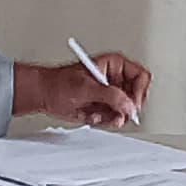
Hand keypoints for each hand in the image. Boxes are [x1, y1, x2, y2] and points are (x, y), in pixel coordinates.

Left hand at [13, 53, 151, 125]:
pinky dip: (105, 120)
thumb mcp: (87, 87)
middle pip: (136, 96)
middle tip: (115, 113)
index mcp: (115, 64)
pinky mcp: (104, 106)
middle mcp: (115, 79)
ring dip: (112, 116)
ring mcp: (111, 94)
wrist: (44, 95)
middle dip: (125, 108)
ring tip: (96, 113)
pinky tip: (91, 115)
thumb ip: (110, 96)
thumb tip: (128, 105)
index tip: (131, 104)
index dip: (139, 92)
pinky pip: (115, 118)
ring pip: (127, 110)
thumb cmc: (58, 82)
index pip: (141, 77)